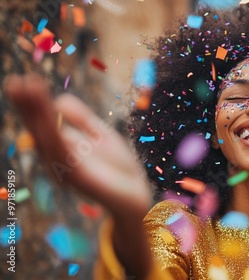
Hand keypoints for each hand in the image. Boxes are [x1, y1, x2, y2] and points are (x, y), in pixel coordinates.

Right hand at [3, 74, 150, 220]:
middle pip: (39, 127)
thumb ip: (81, 119)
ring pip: (47, 136)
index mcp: (62, 146)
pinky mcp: (78, 175)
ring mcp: (65, 167)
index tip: (26, 80)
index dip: (35, 102)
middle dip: (29, 106)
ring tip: (28, 91)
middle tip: (16, 82)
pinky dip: (54, 133)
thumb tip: (59, 100)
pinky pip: (63, 151)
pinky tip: (48, 116)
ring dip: (38, 114)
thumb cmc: (117, 166)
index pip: (43, 121)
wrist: (135, 193)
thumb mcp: (100, 135)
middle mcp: (58, 157)